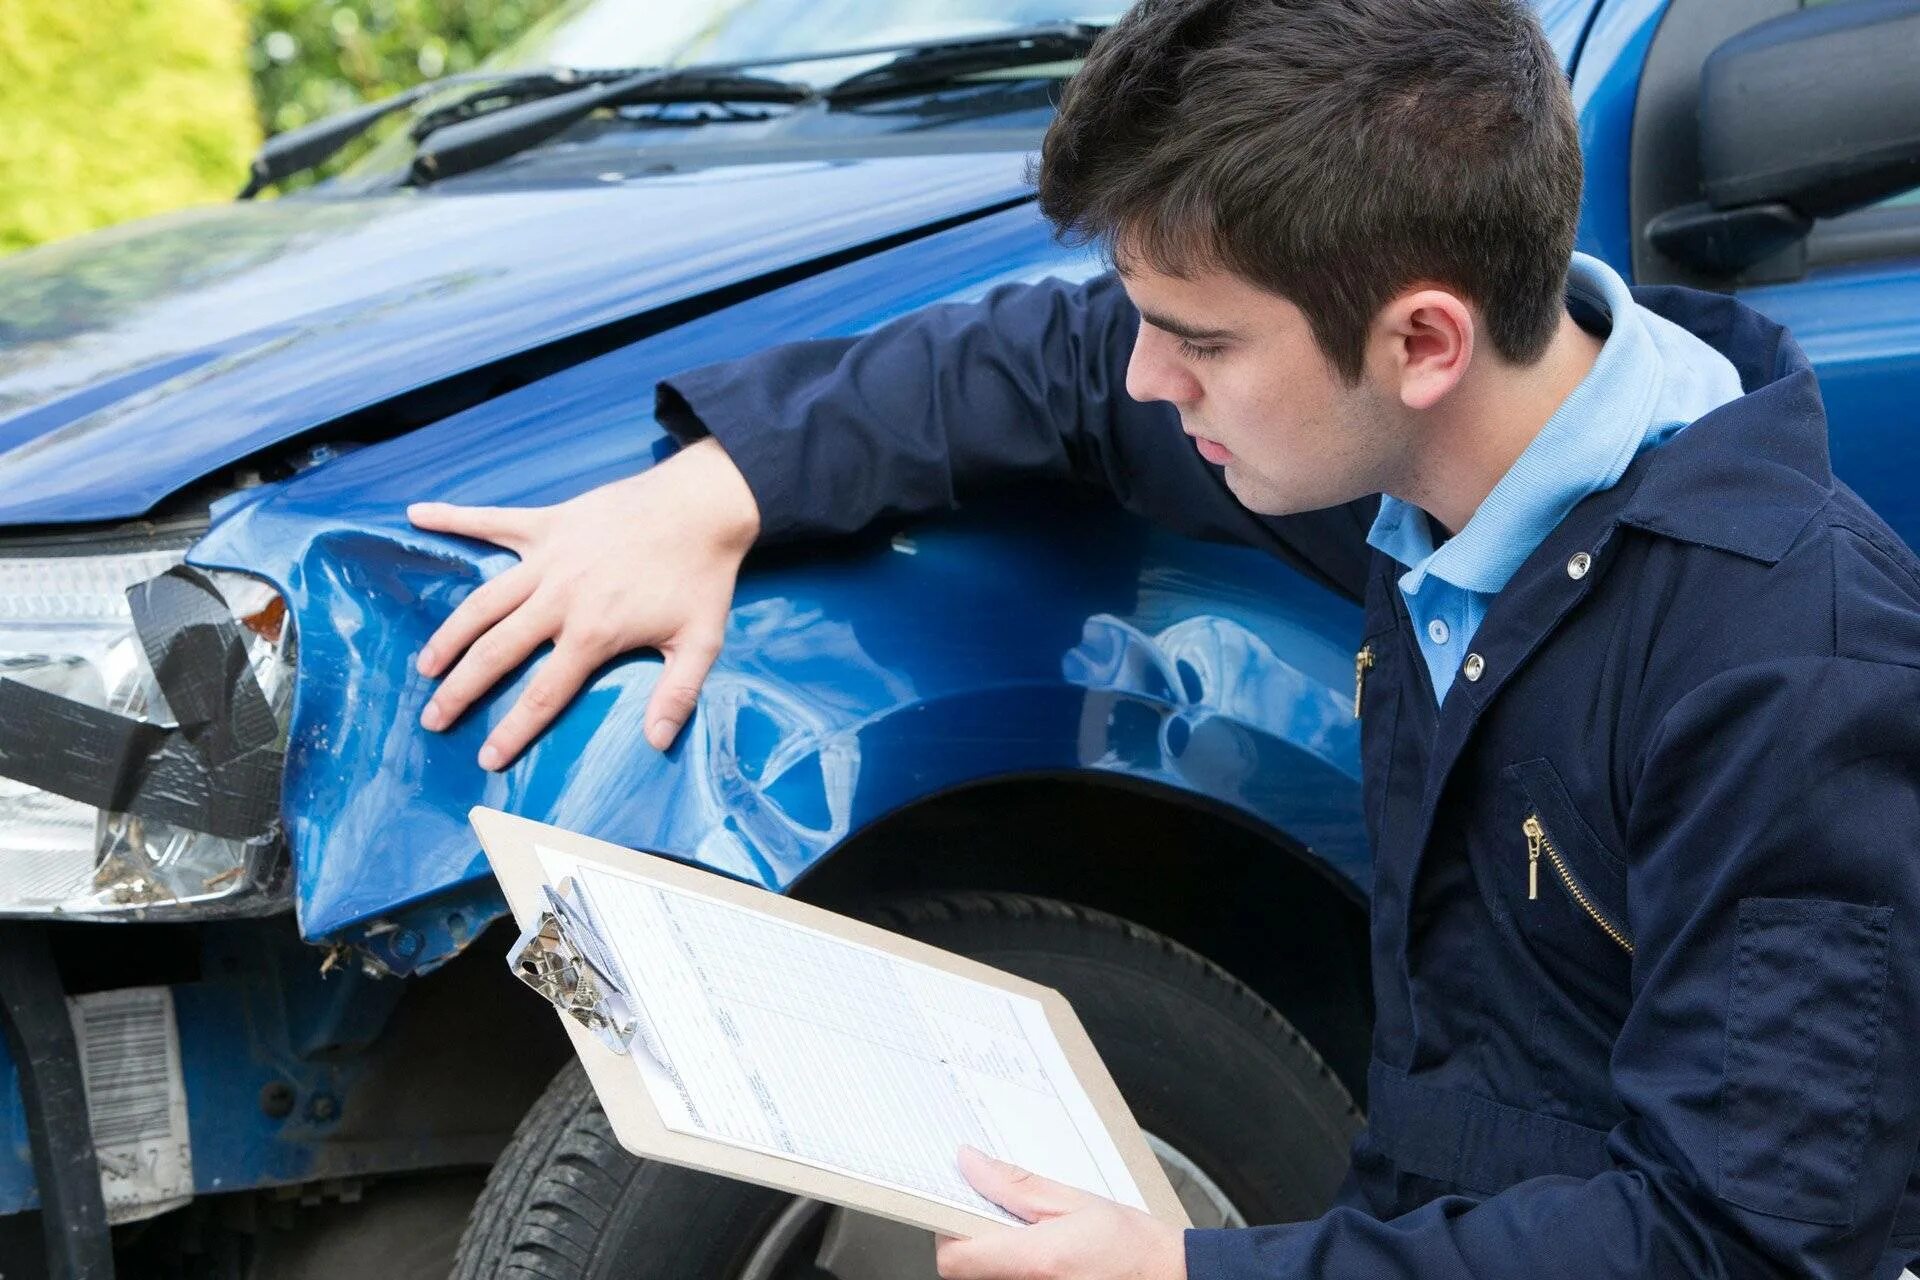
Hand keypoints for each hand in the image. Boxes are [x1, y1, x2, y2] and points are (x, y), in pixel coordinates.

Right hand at [408, 437, 759, 768]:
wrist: (703, 506)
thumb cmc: (702, 576)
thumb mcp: (700, 642)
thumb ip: (677, 694)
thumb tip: (657, 741)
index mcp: (593, 633)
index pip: (543, 694)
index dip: (513, 729)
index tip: (486, 758)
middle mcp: (560, 598)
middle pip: (496, 652)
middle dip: (461, 690)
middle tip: (432, 718)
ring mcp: (549, 558)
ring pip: (483, 601)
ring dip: (450, 633)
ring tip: (427, 665)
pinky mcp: (548, 523)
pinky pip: (491, 521)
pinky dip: (452, 518)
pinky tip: (416, 515)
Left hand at [936, 1147, 1186, 1279]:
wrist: (1166, 1277)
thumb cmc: (1130, 1245)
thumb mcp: (1073, 1200)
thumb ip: (1015, 1185)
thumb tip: (971, 1164)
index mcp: (1036, 1261)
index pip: (955, 1257)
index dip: (949, 1230)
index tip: (961, 1207)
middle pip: (965, 1269)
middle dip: (974, 1238)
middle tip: (1003, 1218)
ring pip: (984, 1278)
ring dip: (993, 1254)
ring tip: (1029, 1238)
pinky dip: (1010, 1268)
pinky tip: (1038, 1255)